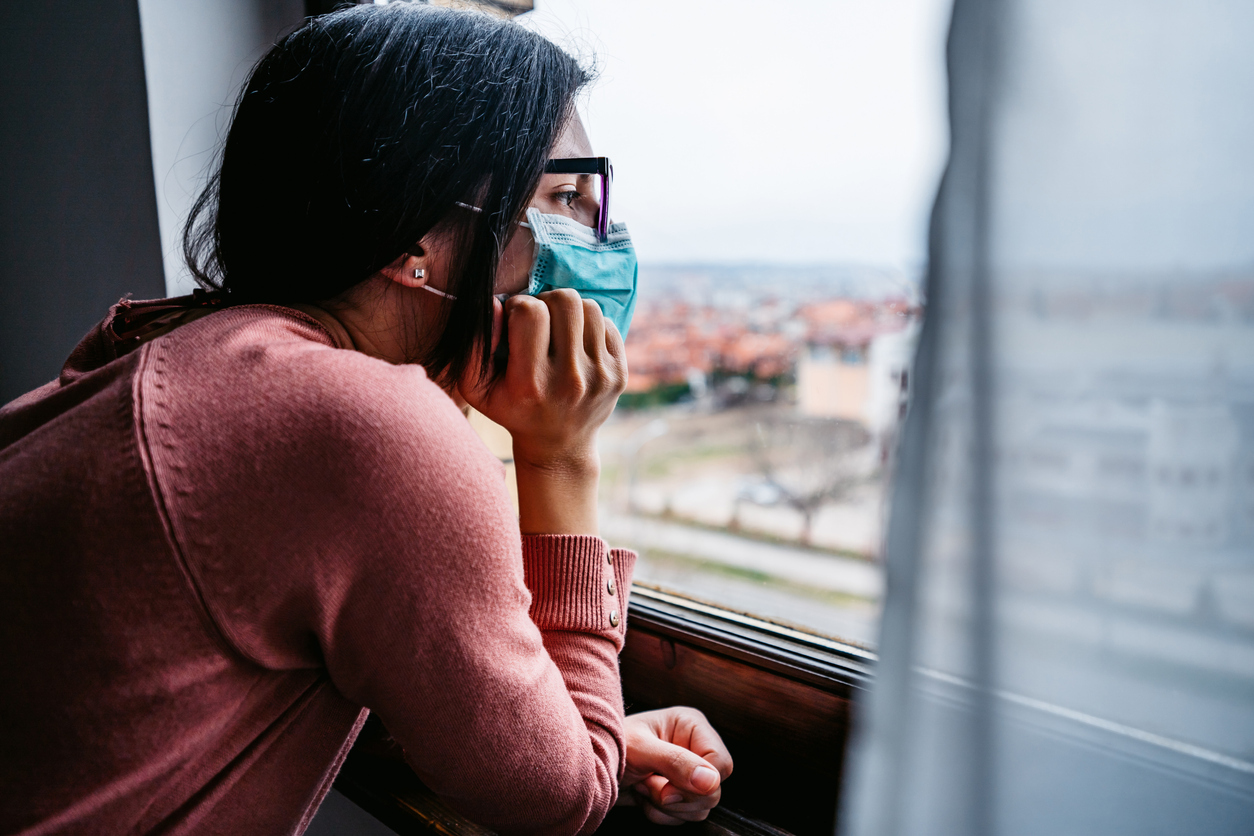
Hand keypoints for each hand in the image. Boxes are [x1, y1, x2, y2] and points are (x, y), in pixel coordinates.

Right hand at [458, 289, 625, 533]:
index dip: (518, 306)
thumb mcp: (476, 388)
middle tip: (538, 322)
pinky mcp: (620, 374)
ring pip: (589, 307)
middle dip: (546, 302)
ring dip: (569, 312)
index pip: (530, 312)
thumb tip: (497, 305)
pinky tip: (575, 345)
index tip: (515, 322)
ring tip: (557, 331)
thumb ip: (473, 347)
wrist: (558, 446)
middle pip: (565, 300)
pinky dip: (588, 326)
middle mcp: (570, 380)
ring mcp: (600, 377)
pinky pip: (606, 323)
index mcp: (531, 384)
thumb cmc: (512, 410)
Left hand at [618, 707, 733, 824]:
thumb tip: (711, 781)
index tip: (668, 787)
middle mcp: (693, 748)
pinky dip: (662, 815)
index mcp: (691, 726)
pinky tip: (642, 798)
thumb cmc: (608, 745)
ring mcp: (686, 773)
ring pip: (700, 806)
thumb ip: (676, 763)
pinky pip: (685, 816)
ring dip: (667, 807)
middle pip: (714, 789)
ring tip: (643, 786)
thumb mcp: (641, 750)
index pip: (721, 763)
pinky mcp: (676, 792)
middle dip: (678, 796)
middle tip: (649, 784)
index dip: (699, 782)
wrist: (588, 769)